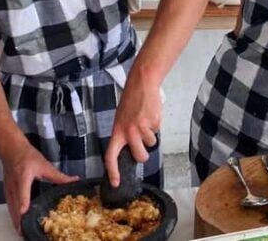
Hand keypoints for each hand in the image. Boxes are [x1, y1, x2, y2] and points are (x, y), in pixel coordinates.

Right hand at [1, 141, 78, 230]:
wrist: (11, 149)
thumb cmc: (27, 155)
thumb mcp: (44, 164)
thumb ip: (59, 176)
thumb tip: (75, 180)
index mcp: (24, 175)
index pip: (23, 190)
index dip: (23, 201)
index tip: (24, 211)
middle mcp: (14, 184)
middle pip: (15, 204)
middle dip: (20, 219)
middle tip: (26, 232)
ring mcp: (8, 189)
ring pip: (11, 208)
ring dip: (16, 221)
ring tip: (22, 233)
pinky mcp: (6, 192)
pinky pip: (9, 207)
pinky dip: (13, 216)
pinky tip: (18, 224)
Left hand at [104, 72, 161, 186]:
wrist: (141, 84)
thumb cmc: (132, 101)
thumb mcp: (122, 119)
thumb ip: (124, 135)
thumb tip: (130, 150)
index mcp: (117, 131)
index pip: (111, 156)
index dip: (113, 171)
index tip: (115, 182)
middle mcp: (128, 131)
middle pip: (140, 156)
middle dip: (145, 155)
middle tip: (143, 146)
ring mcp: (141, 127)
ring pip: (151, 144)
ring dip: (151, 135)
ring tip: (145, 121)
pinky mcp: (153, 122)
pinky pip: (157, 132)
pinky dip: (156, 126)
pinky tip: (150, 115)